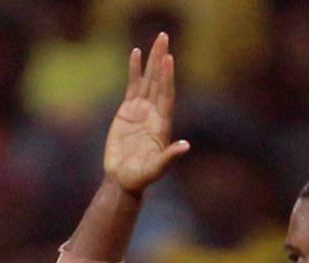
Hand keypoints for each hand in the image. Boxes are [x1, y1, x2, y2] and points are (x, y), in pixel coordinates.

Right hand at [103, 31, 189, 195]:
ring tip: (156, 40)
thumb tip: (185, 146)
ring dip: (152, 60)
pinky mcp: (127, 110)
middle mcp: (154, 113)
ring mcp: (141, 110)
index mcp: (162, 124)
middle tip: (164, 37)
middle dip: (162, 60)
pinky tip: (135, 54)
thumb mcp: (156, 169)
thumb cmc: (141, 177)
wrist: (123, 179)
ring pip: (148, 80)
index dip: (167, 78)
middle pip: (159, 81)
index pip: (166, 95)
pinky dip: (135, 70)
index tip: (168, 60)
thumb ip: (169, 157)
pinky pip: (133, 85)